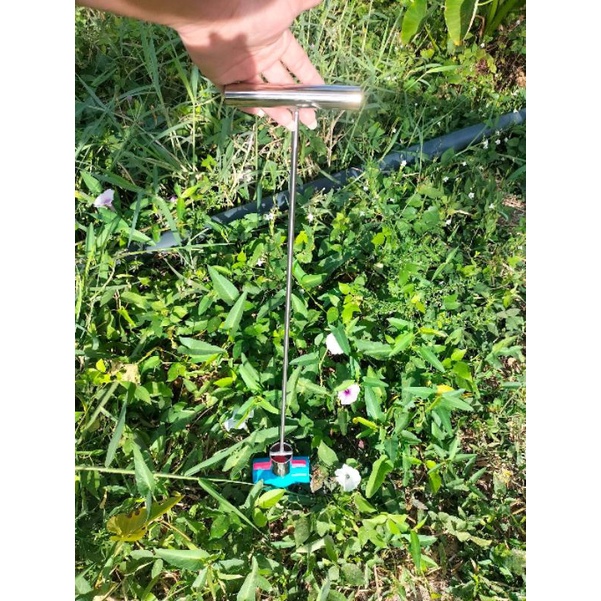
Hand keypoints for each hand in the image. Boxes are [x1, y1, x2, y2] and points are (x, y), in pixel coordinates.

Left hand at [174, 0, 324, 129]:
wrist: (214, 12)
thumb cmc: (252, 8)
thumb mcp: (285, 7)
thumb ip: (303, 3)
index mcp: (277, 42)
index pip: (299, 65)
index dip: (311, 81)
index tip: (322, 96)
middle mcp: (262, 57)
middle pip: (283, 86)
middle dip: (297, 103)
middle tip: (309, 120)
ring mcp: (243, 69)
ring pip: (264, 95)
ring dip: (277, 110)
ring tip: (289, 124)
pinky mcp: (224, 78)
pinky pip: (238, 97)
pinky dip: (248, 106)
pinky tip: (261, 114)